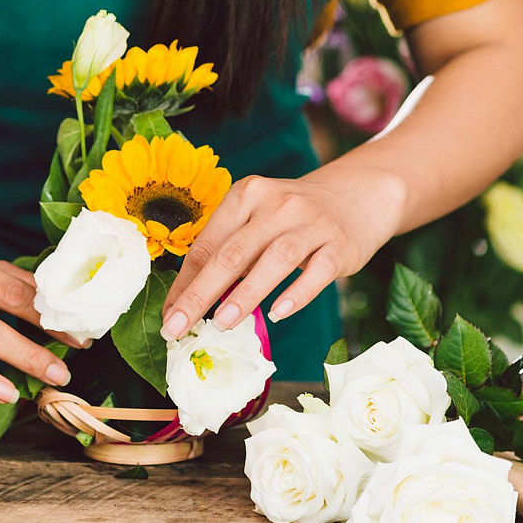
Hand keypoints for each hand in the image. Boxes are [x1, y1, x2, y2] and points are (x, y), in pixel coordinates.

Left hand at [160, 171, 404, 339]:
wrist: (354, 196)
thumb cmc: (290, 218)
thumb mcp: (256, 221)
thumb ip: (227, 251)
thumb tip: (188, 302)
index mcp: (246, 195)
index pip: (208, 244)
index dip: (185, 283)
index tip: (168, 316)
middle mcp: (277, 203)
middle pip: (232, 253)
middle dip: (201, 293)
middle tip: (179, 327)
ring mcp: (310, 223)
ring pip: (274, 259)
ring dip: (245, 294)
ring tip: (221, 324)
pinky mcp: (339, 244)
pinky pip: (317, 272)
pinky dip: (296, 294)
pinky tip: (277, 314)